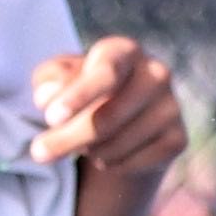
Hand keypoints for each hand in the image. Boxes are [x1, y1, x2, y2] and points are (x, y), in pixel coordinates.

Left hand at [28, 35, 187, 185]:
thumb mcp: (57, 80)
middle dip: (67, 138)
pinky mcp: (177, 139)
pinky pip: (132, 164)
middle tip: (38, 152)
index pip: (106, 73)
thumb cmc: (82, 91)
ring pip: (116, 145)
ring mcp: (171, 107)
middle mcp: (156, 74)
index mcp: (125, 51)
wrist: (122, 119)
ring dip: (88, 150)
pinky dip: (110, 164)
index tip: (51, 118)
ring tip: (84, 142)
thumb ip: (48, 81)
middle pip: (108, 118)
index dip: (78, 96)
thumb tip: (49, 98)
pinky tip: (108, 152)